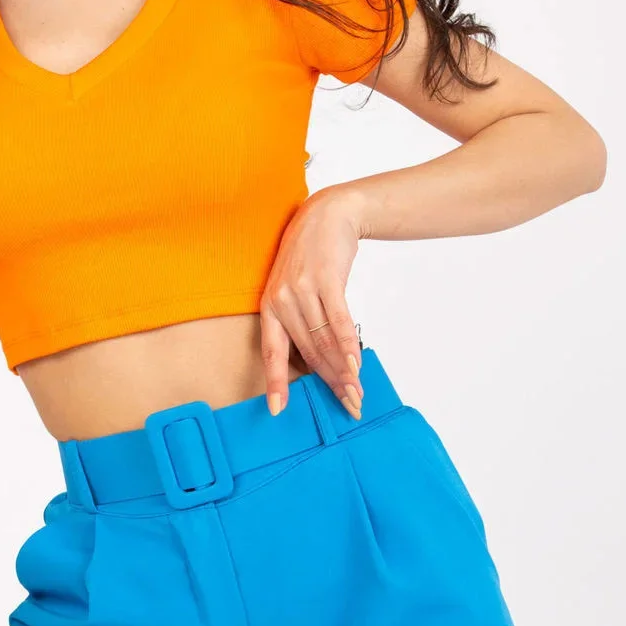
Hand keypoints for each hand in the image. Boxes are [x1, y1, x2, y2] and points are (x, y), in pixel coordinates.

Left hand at [260, 184, 364, 417]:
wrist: (328, 214)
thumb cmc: (311, 256)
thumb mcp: (293, 287)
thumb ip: (300, 320)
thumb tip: (321, 360)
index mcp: (268, 307)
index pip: (271, 352)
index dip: (275, 382)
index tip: (277, 411)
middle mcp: (281, 301)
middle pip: (308, 352)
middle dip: (329, 383)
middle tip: (348, 406)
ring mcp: (302, 290)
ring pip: (324, 341)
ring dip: (343, 370)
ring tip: (357, 392)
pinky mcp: (325, 280)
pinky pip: (338, 321)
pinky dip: (348, 345)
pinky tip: (356, 364)